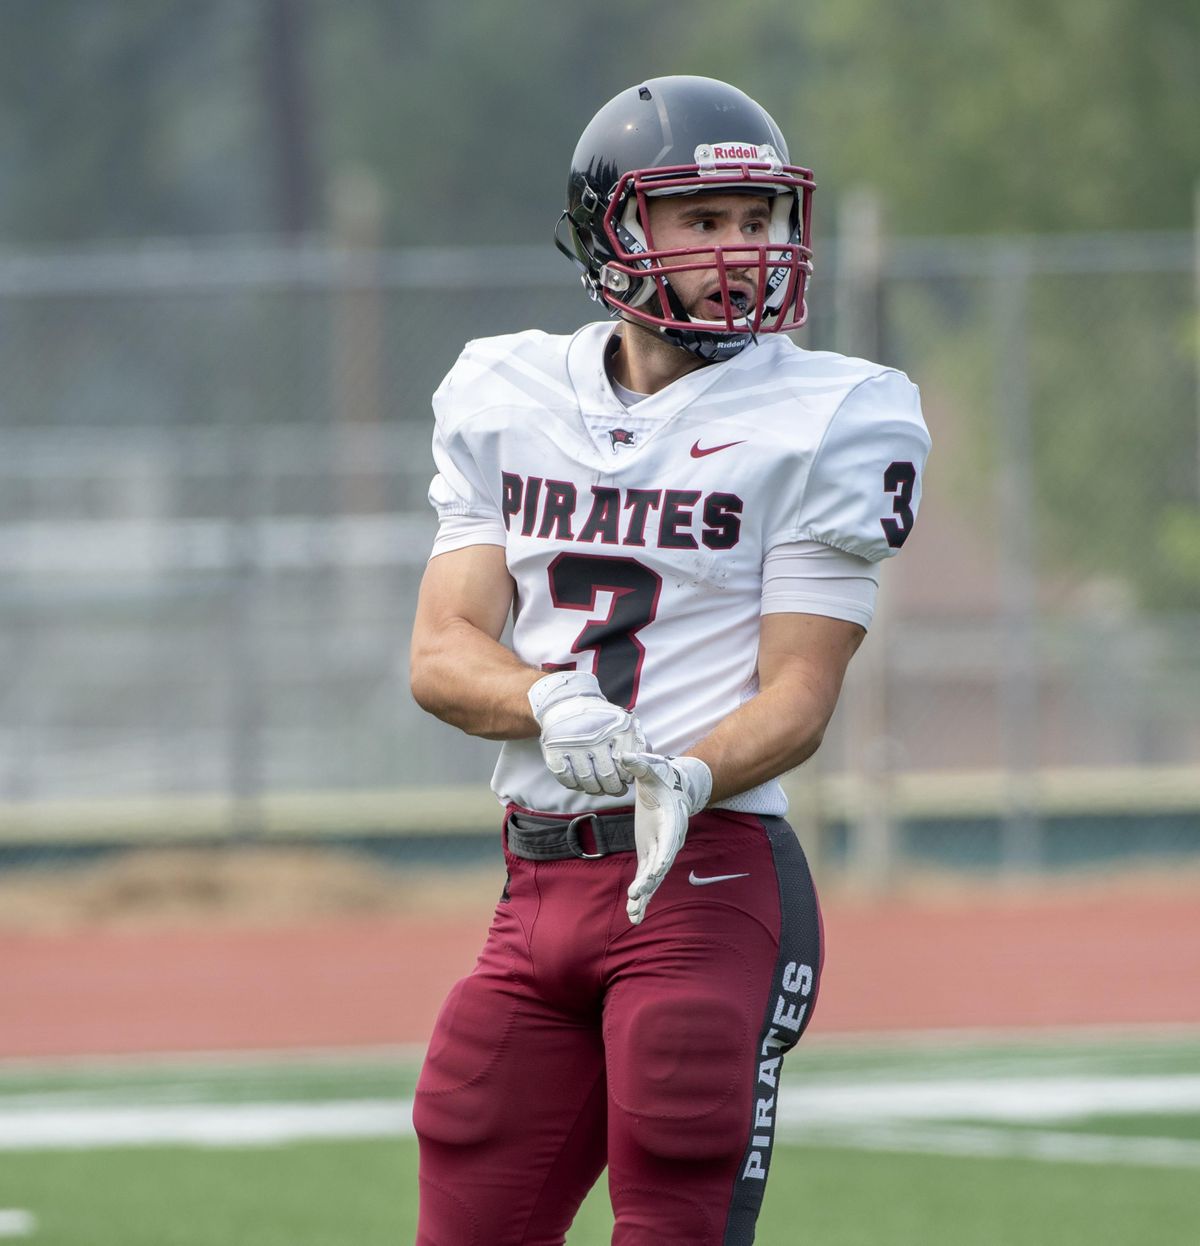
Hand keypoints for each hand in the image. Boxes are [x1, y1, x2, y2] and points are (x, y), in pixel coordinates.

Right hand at [528, 671, 644, 795]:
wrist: (565, 703)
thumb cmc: (600, 719)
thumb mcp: (622, 722)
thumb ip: (637, 742)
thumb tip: (647, 763)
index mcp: (617, 728)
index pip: (625, 765)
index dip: (627, 777)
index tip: (626, 779)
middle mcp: (595, 735)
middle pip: (607, 776)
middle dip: (613, 788)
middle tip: (616, 789)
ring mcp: (573, 744)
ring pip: (587, 780)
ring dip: (595, 789)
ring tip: (599, 788)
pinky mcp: (554, 751)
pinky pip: (566, 779)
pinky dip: (574, 785)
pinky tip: (580, 781)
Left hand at [619, 752, 712, 924]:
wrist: (675, 789)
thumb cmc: (663, 778)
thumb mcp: (653, 769)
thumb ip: (640, 764)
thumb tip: (625, 755)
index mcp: (672, 823)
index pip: (669, 842)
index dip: (663, 856)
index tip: (657, 870)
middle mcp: (669, 841)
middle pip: (661, 864)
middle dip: (650, 880)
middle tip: (637, 894)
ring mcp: (660, 850)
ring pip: (654, 878)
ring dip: (645, 896)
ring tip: (634, 916)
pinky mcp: (651, 855)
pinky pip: (647, 878)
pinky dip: (641, 896)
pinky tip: (633, 914)